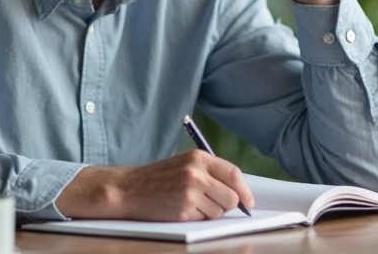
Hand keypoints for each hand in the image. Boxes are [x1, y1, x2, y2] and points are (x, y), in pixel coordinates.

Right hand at [55, 150, 253, 221]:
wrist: (129, 189)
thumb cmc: (158, 178)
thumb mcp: (184, 164)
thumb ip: (210, 172)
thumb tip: (238, 192)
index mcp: (198, 158)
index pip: (234, 173)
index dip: (244, 190)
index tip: (248, 201)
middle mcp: (196, 173)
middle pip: (231, 196)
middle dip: (227, 205)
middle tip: (213, 204)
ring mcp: (190, 192)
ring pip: (219, 211)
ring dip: (209, 212)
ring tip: (189, 203)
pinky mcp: (183, 209)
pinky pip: (203, 219)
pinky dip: (196, 218)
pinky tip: (180, 209)